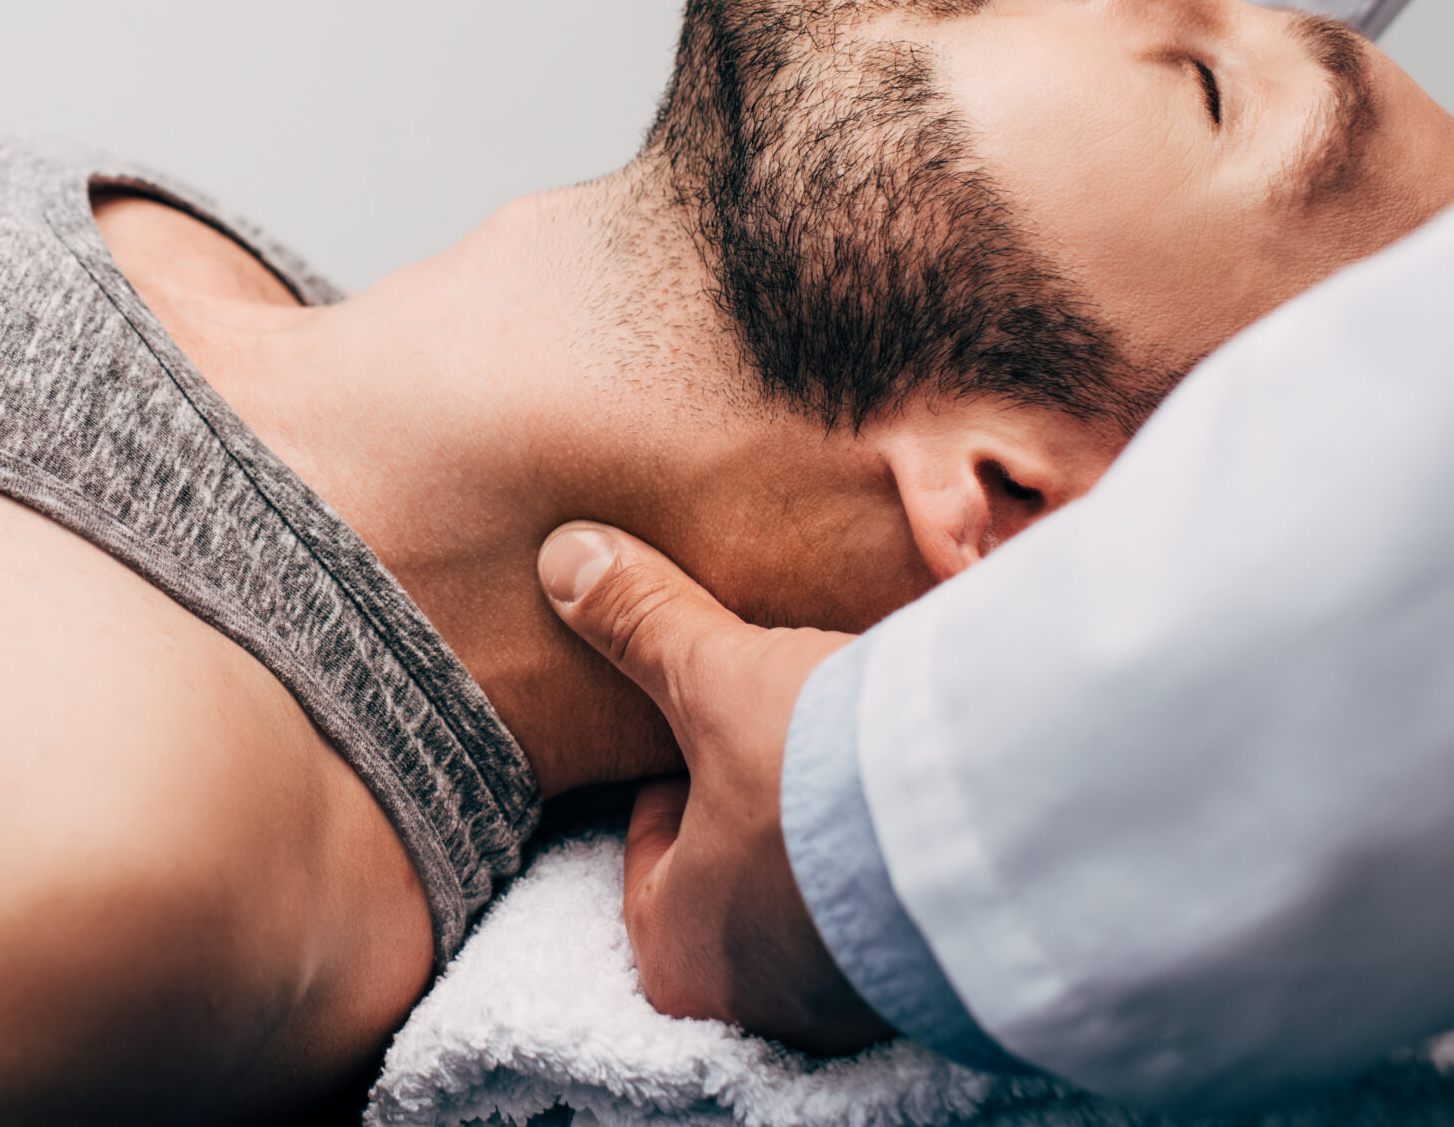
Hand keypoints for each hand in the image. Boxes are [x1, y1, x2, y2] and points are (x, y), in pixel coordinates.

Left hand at [538, 521, 894, 1054]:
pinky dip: (904, 857)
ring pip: (820, 899)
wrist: (1003, 829)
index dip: (672, 781)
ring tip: (862, 759)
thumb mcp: (717, 680)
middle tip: (784, 738)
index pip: (648, 860)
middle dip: (757, 805)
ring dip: (836, 832)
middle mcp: (763, 1008)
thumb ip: (642, 623)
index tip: (707, 728)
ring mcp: (860, 1012)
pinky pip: (901, 914)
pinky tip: (924, 797)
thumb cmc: (821, 777)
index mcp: (679, 958)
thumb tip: (565, 557)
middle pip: (734, 879)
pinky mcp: (945, 990)